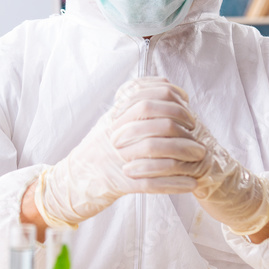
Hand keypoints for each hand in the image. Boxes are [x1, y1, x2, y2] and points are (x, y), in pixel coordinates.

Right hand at [34, 77, 205, 228]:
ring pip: (155, 150)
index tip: (185, 102)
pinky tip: (190, 184)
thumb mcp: (108, 123)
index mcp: (113, 118)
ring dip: (182, 152)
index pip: (146, 96)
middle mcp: (115, 135)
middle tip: (195, 129)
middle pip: (153, 119)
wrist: (69, 183)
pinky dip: (173, 184)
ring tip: (200, 155)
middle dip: (181, 122)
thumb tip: (160, 84)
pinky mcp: (120, 184)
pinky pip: (151, 184)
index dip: (170, 96)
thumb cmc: (92, 155)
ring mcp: (117, 159)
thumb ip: (129, 105)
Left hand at [118, 105, 268, 235]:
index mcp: (186, 114)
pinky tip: (130, 173)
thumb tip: (128, 95)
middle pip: (163, 115)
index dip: (137, 103)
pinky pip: (172, 168)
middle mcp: (193, 127)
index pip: (162, 96)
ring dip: (139, 150)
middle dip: (135, 126)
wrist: (224, 183)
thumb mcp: (176, 133)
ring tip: (119, 156)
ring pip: (166, 143)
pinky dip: (148, 170)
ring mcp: (198, 148)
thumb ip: (159, 115)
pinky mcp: (201, 171)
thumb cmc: (193, 158)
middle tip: (113, 137)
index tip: (115, 112)